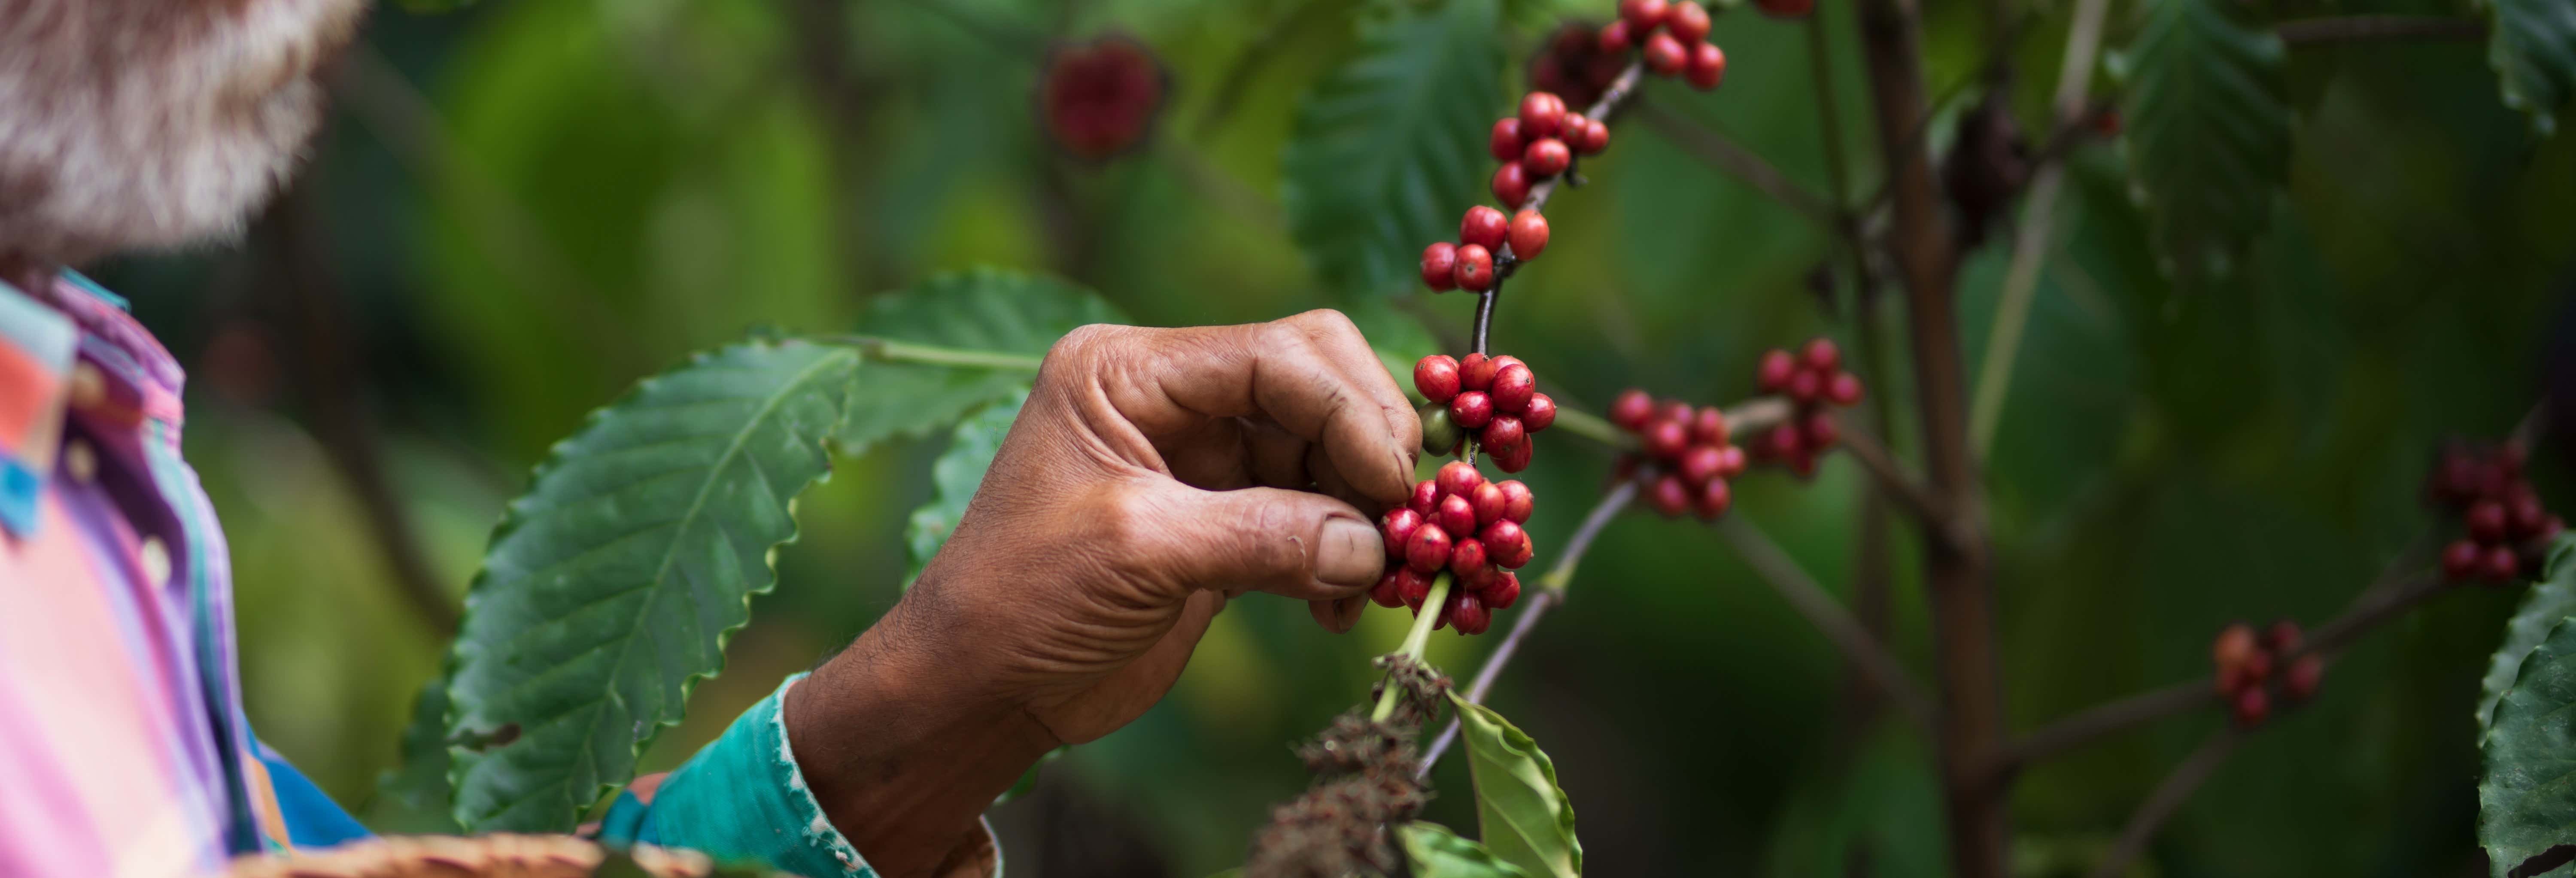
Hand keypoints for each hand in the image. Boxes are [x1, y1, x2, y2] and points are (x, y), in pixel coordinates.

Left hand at [786, 311, 1419, 876]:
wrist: (979, 687)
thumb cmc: (1024, 602)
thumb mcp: (1140, 553)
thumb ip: (1262, 536)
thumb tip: (1374, 545)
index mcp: (1128, 371)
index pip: (1274, 354)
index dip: (1347, 410)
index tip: (1392, 484)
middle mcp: (1169, 397)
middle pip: (1314, 382)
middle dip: (1367, 448)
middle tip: (1403, 523)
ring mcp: (1200, 456)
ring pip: (1325, 450)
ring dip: (1363, 511)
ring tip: (1374, 579)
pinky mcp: (1224, 517)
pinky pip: (1314, 511)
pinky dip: (1343, 553)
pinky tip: (1342, 604)